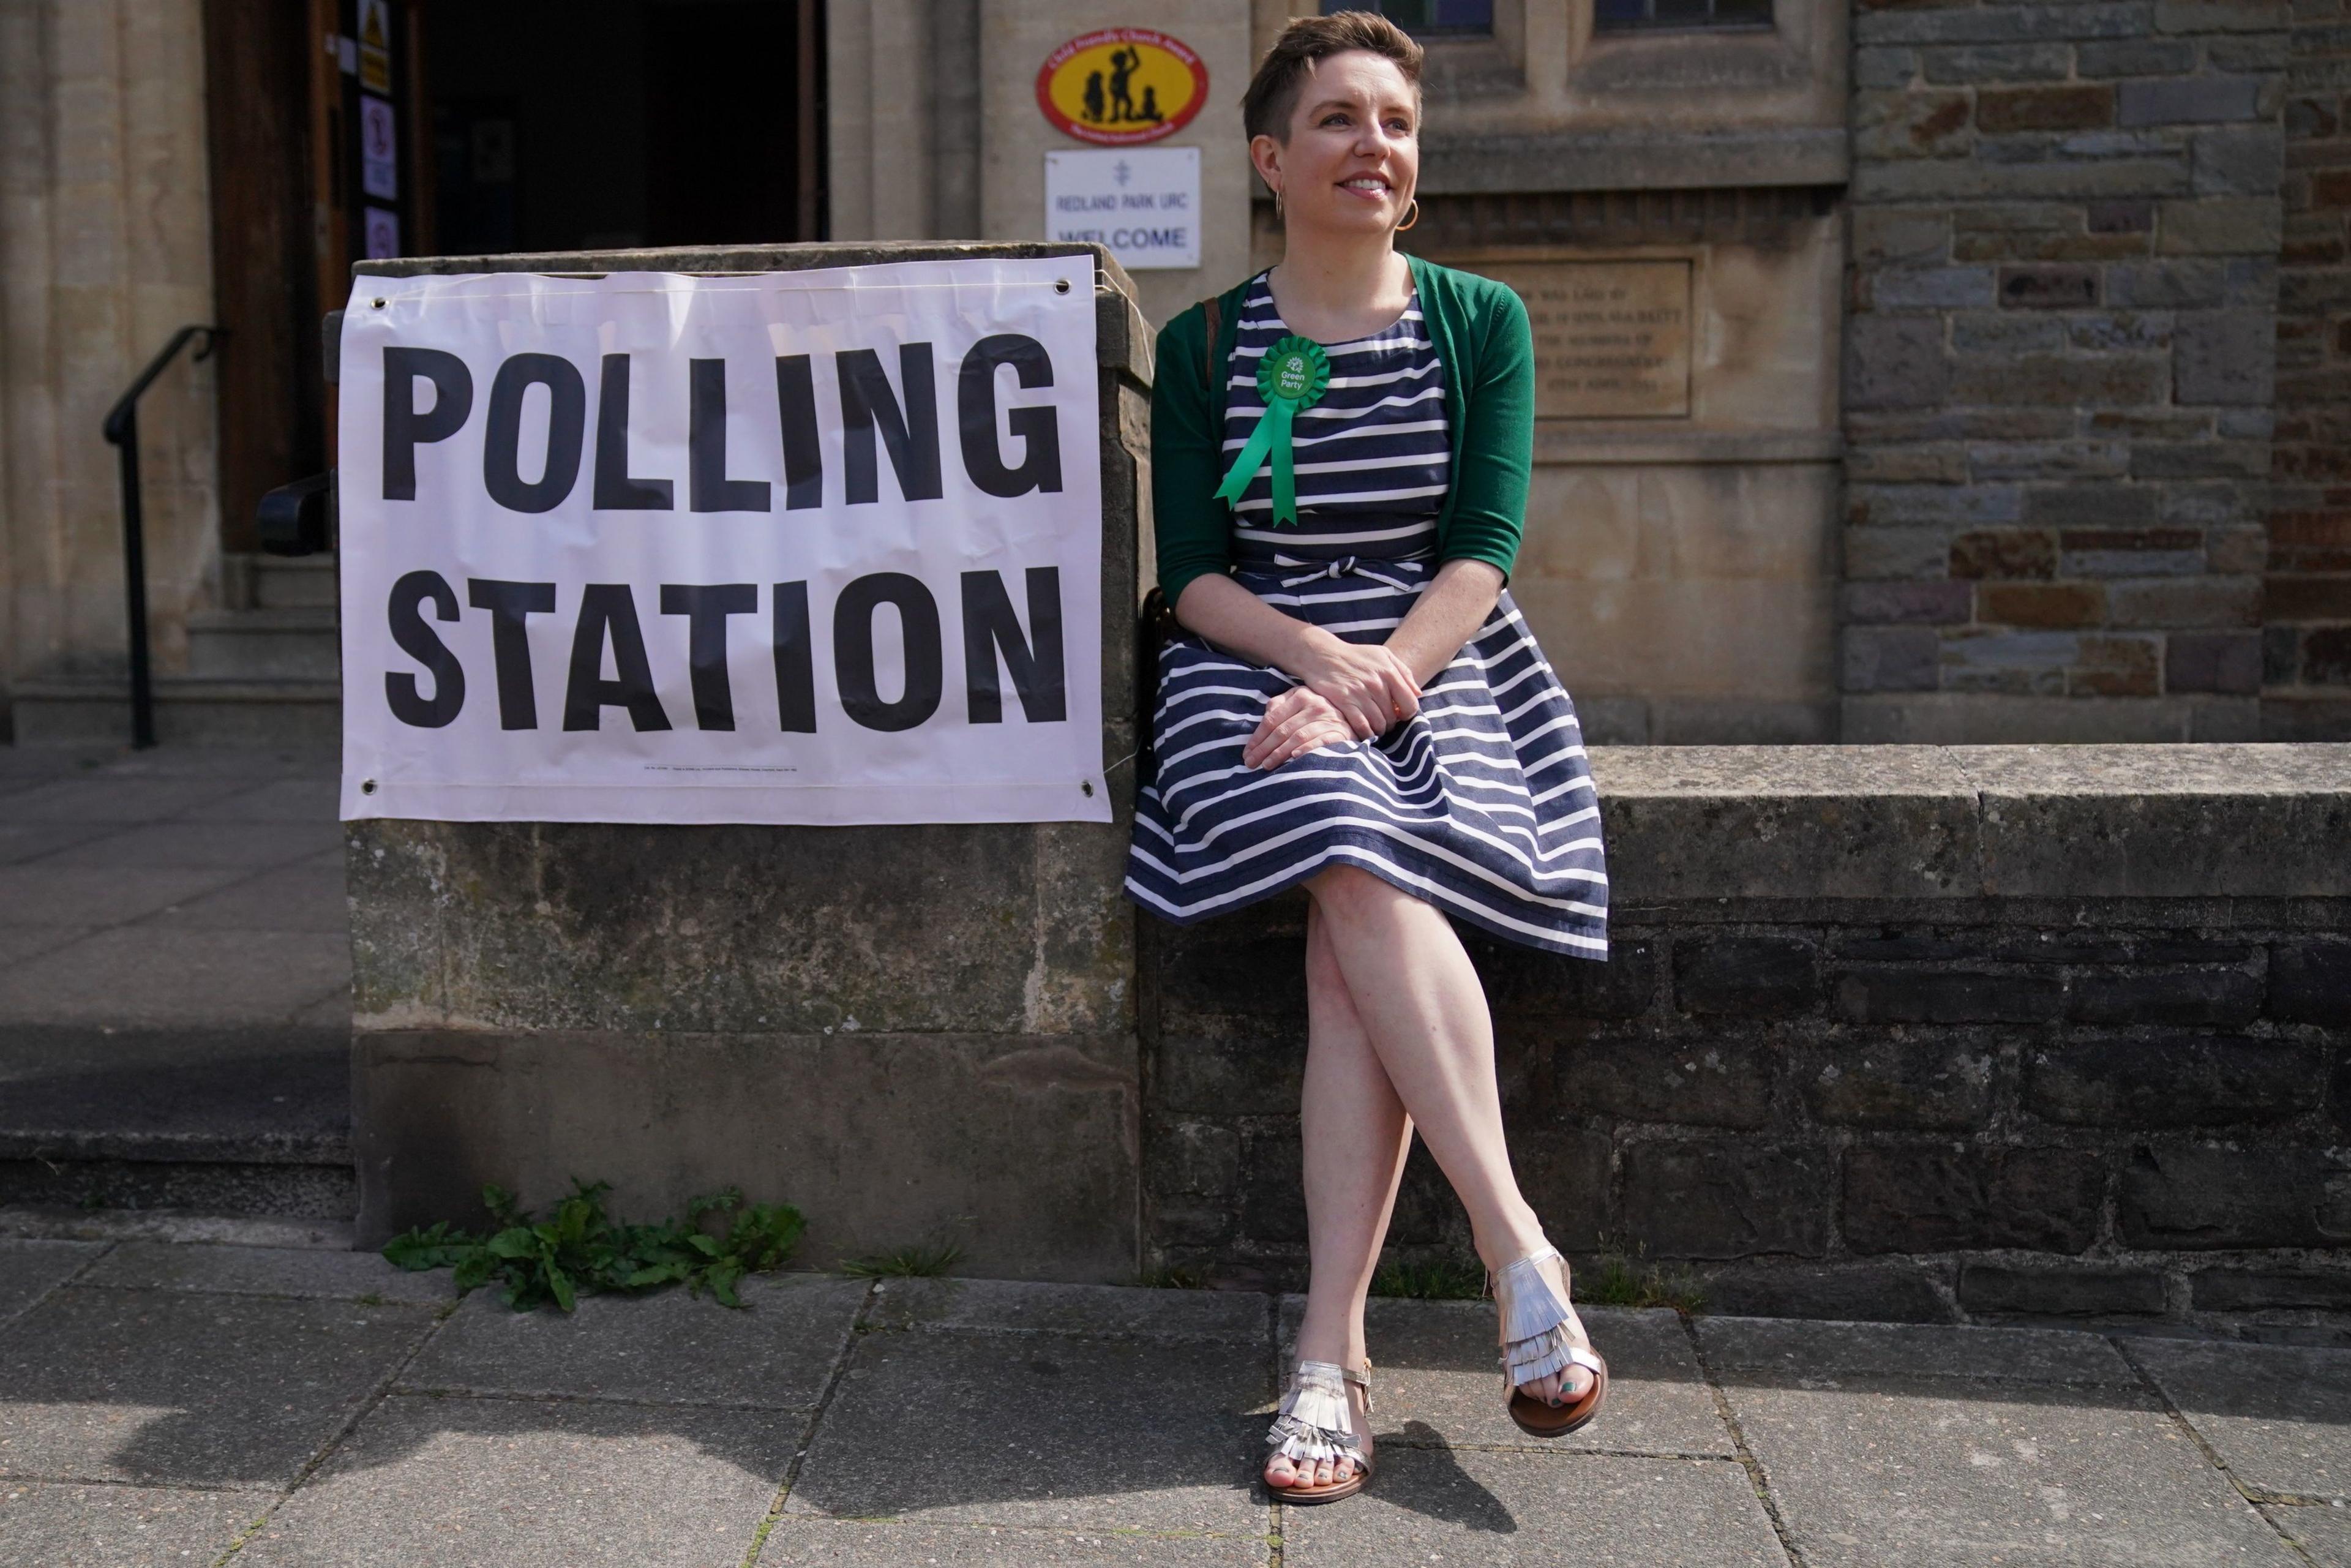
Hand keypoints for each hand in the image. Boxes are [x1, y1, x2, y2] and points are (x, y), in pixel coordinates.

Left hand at [1244, 686, 1354, 769]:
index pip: (1273, 718)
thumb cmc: (1316, 715)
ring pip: (1298, 736)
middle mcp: (1315, 704)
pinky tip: (1293, 758)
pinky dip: (1306, 750)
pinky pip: (1320, 742)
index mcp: (1300, 694)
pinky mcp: (1341, 732)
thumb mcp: (1297, 705)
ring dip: (1280, 753)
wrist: (1352, 720)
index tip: (1247, 753)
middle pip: (1282, 729)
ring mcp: (1329, 718)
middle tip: (1251, 764)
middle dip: (1264, 748)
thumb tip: (1259, 726)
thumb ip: (1278, 709)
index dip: (1257, 737)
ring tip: (1266, 765)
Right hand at [1295, 632, 1419, 739]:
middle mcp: (1376, 683)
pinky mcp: (1344, 701)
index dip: (1408, 714)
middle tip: (1384, 722)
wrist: (1323, 654)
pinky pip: (1361, 726)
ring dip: (1378, 730)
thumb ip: (1404, 672)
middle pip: (1393, 717)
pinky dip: (1365, 733)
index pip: (1410, 704)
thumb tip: (1418, 694)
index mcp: (1389, 671)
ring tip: (1374, 727)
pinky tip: (1364, 732)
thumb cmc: (1356, 656)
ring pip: (1378, 724)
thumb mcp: (1383, 655)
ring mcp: (1359, 693)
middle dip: (1391, 723)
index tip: (1400, 715)